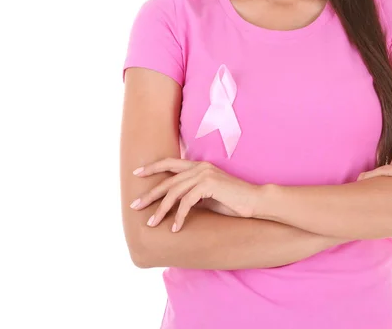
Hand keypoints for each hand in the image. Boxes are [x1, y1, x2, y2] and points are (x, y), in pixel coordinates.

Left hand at [130, 159, 261, 230]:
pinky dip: (179, 216)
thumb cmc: (233, 202)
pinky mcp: (209, 184)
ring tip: (152, 223)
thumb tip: (173, 204)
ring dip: (161, 209)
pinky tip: (175, 228)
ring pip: (174, 191)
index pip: (171, 163)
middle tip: (135, 205)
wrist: (255, 202)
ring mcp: (205, 174)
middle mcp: (200, 167)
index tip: (137, 173)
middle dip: (150, 193)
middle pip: (168, 179)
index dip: (153, 167)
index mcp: (200, 166)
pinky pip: (187, 202)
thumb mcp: (208, 197)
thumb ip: (192, 195)